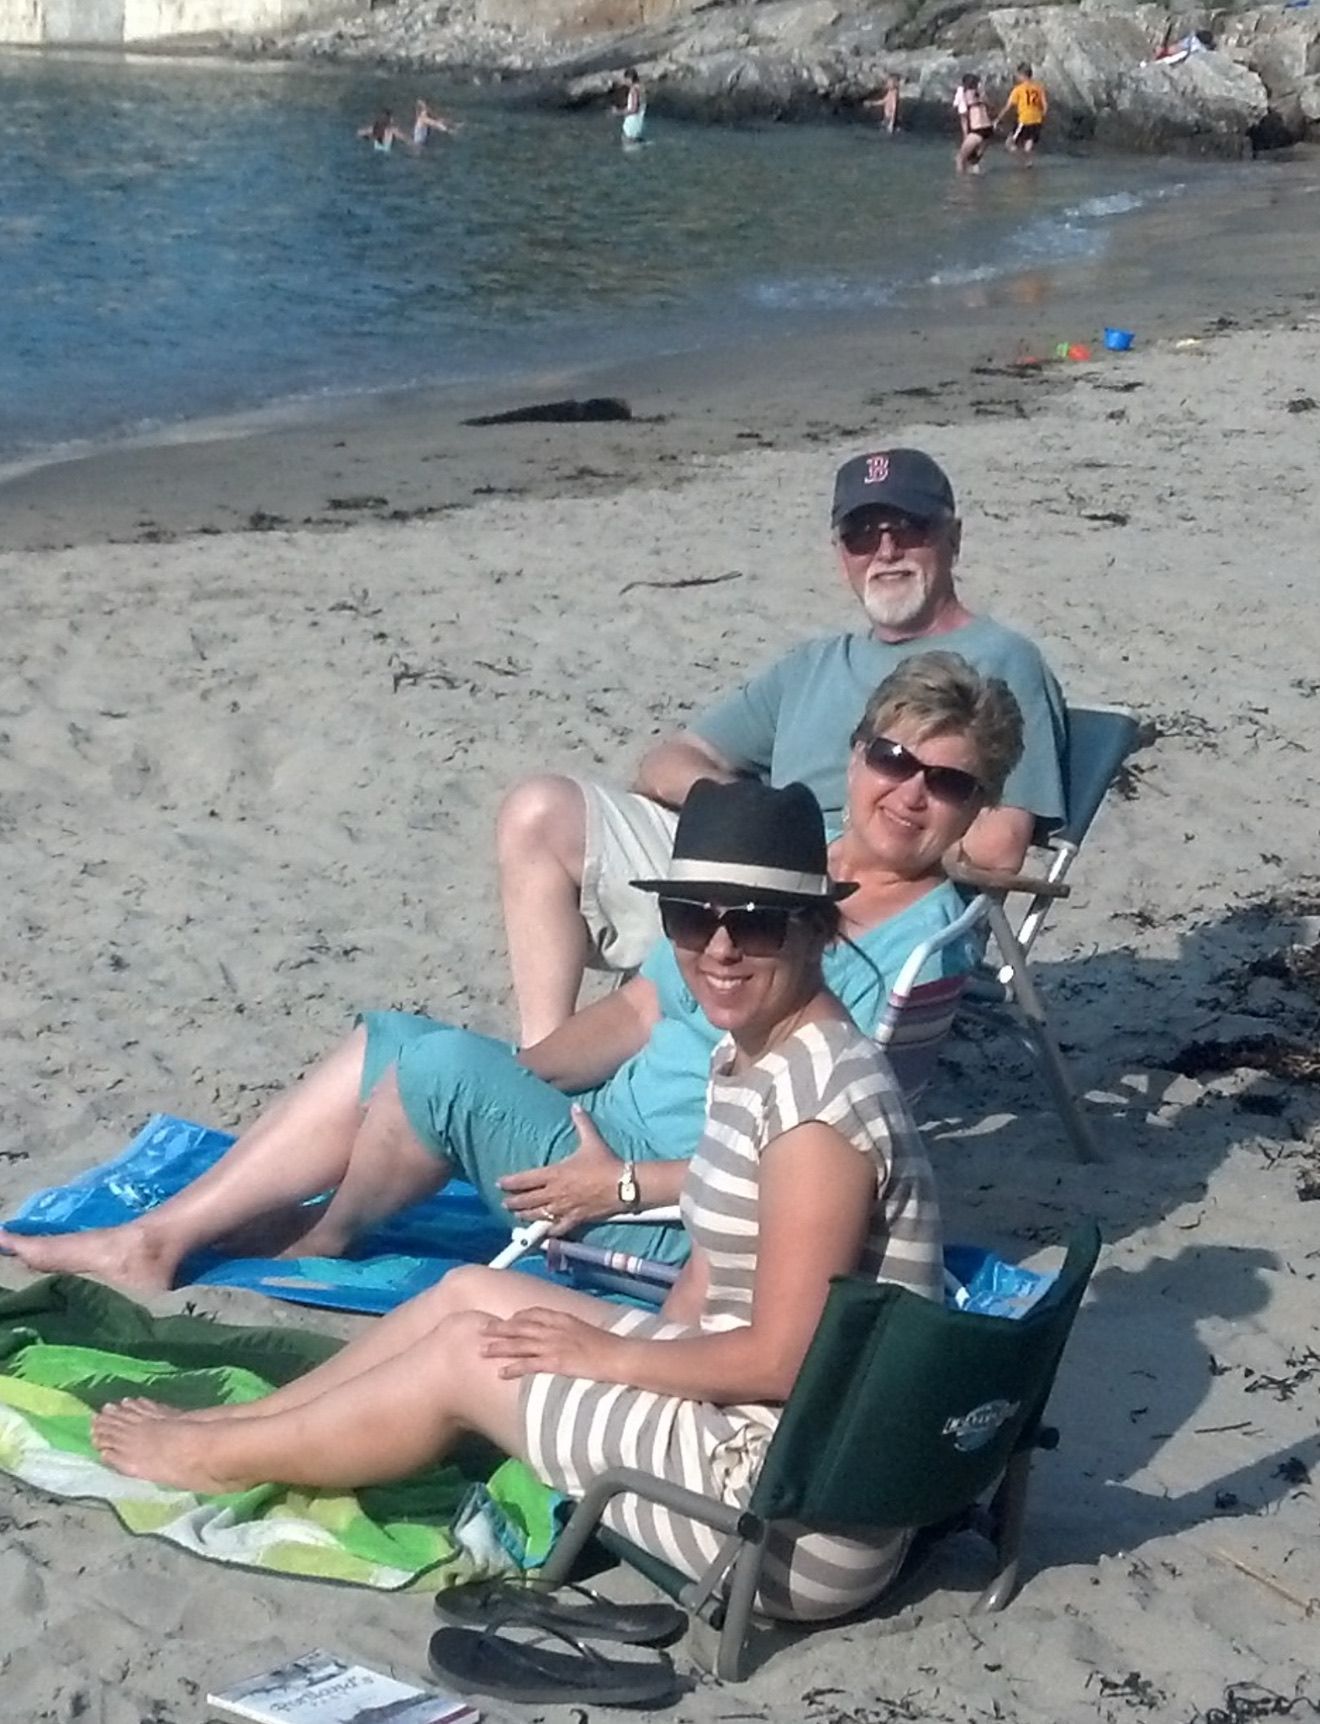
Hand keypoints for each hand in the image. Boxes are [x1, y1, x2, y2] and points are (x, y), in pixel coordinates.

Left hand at [482, 1307, 622, 1380]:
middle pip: (520, 1326)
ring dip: (499, 1346)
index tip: (507, 1321)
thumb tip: (564, 1335)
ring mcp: (553, 1345)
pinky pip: (529, 1364)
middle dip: (499, 1328)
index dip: (517, 1317)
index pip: (533, 1313)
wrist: (618, 1356)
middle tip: (481, 1329)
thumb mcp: (586, 1330)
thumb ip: (570, 1329)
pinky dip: (513, 1368)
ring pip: (519, 1344)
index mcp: (562, 1318)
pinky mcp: (555, 1362)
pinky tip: (500, 1372)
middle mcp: (554, 1328)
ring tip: (482, 1350)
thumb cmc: (607, 1345)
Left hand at [497, 1104, 623, 1234]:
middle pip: (528, 1200)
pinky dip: (548, 1230)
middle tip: (504, 1202)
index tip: (500, 1183)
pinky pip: (558, 1228)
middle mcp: (555, 1193)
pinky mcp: (575, 1219)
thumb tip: (575, 1106)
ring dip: (525, 1215)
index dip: (511, 1182)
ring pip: (538, 1215)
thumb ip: (582, 1123)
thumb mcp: (592, 1140)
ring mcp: (564, 1208)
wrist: (622, 1185)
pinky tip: (543, 1231)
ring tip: (517, 1215)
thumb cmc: (605, 1163)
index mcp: (555, 1174)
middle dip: (514, 1201)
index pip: (526, 1179)